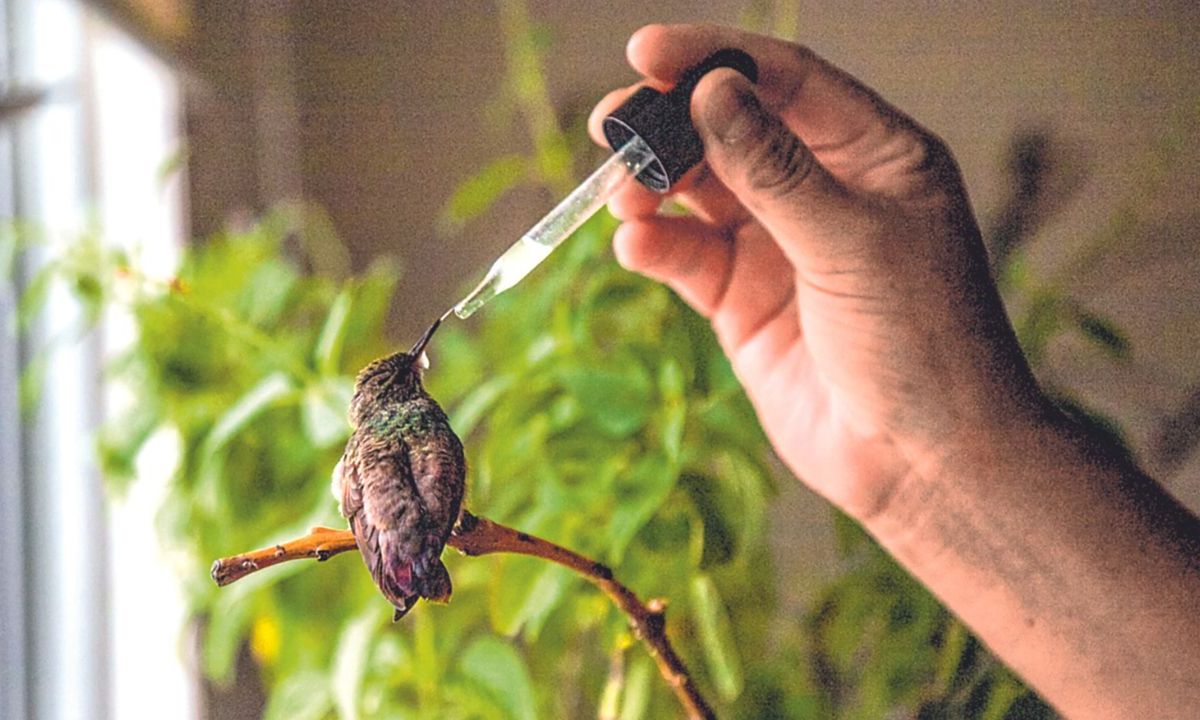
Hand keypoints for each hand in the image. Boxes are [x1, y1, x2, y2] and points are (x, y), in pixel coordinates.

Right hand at [589, 25, 1043, 521]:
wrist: (922, 462)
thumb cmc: (923, 343)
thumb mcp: (850, 241)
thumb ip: (775, 168)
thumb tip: (712, 92)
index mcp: (873, 154)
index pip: (785, 80)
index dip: (715, 58)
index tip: (647, 51)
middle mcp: (822, 190)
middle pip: (728, 130)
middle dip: (668, 124)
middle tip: (612, 120)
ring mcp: (778, 246)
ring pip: (697, 191)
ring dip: (652, 186)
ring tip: (623, 195)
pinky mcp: (742, 301)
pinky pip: (686, 256)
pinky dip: (655, 246)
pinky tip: (635, 244)